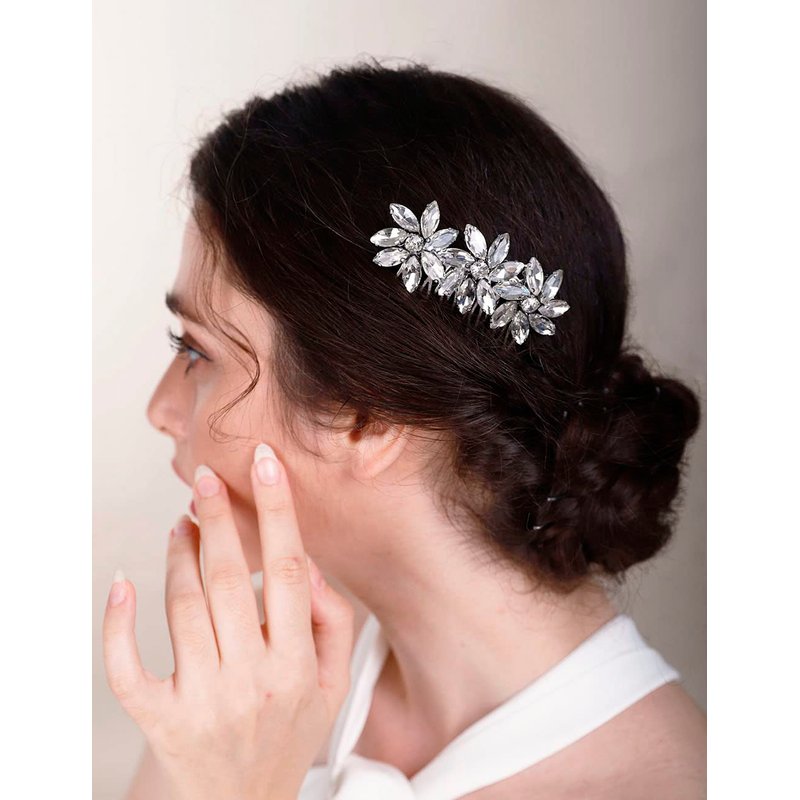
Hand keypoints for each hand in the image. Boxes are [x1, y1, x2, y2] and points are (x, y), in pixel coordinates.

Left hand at [102, 443, 354, 799]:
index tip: (266, 466)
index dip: (278, 512)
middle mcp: (252, 681)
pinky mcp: (161, 720)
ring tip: (182, 525)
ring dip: (179, 555)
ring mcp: (203, 702)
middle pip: (230, 580)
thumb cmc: (286, 736)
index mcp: (298, 667)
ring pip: (184, 608)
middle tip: (204, 477)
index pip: (290, 571)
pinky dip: (119, 624)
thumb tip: (309, 566)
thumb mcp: (333, 688)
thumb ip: (335, 624)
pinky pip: (129, 666)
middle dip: (217, 519)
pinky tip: (123, 585)